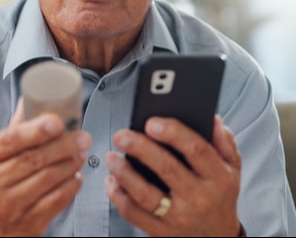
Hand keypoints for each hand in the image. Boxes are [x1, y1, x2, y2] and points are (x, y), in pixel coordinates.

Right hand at [0, 100, 91, 236]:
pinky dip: (72, 185)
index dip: (36, 129)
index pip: (10, 139)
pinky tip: (77, 175)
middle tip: (83, 137)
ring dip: (71, 163)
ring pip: (48, 179)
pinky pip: (57, 201)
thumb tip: (29, 99)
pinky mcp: (26, 224)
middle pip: (34, 159)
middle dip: (64, 145)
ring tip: (81, 153)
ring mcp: (8, 207)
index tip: (58, 121)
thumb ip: (13, 131)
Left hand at [105, 116, 240, 236]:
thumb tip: (213, 119)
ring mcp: (179, 217)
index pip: (196, 150)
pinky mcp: (161, 231)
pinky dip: (119, 196)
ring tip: (112, 157)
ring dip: (124, 173)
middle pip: (166, 168)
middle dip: (140, 148)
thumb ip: (223, 141)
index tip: (151, 122)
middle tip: (122, 135)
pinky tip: (111, 180)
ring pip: (146, 194)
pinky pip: (135, 214)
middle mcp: (199, 197)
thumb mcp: (232, 167)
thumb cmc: (220, 195)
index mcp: (217, 177)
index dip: (173, 133)